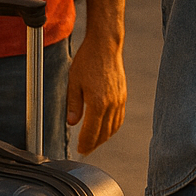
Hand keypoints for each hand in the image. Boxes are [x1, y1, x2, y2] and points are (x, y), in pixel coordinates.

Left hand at [66, 30, 126, 154]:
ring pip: (113, 127)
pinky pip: (119, 118)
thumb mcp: (74, 81)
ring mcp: (119, 101)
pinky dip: (112, 128)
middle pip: (104, 133)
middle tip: (85, 150)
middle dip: (94, 144)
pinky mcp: (123, 96)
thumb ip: (73, 104)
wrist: (105, 46)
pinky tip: (106, 128)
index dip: (85, 143)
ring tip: (94, 142)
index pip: (92, 132)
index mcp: (98, 103)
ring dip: (104, 138)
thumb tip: (72, 123)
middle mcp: (111, 104)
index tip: (80, 149)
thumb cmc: (87, 60)